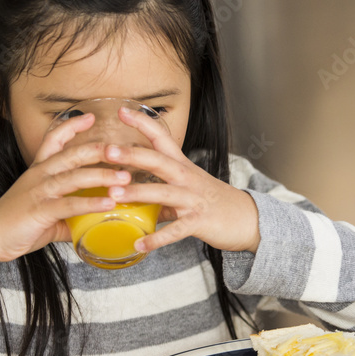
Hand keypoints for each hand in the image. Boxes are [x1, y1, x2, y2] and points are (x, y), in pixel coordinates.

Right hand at [0, 113, 132, 261]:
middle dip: (99, 149)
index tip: (91, 116)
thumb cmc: (15, 224)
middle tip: (123, 149)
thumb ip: (70, 214)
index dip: (71, 126)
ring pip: (74, 177)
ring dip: (102, 175)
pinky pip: (69, 204)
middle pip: (72, 154)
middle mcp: (39, 176)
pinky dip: (91, 203)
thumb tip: (92, 222)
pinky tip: (109, 204)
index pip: (54, 140)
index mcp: (39, 171)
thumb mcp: (46, 213)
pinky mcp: (40, 211)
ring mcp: (39, 192)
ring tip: (126, 177)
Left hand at [105, 106, 260, 253]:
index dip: (143, 123)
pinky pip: (175, 230)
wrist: (247, 219)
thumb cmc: (213, 201)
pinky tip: (139, 244)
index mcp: (182, 166)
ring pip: (163, 193)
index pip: (162, 138)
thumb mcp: (187, 187)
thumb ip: (158, 188)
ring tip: (113, 196)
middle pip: (159, 161)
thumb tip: (127, 194)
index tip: (121, 111)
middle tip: (107, 151)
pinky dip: (157, 238)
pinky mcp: (199, 221)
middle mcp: (187, 178)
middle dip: (133, 155)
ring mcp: (194, 199)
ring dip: (138, 193)